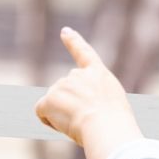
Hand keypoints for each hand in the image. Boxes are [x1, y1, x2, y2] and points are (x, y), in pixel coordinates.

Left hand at [35, 27, 135, 147]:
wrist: (107, 126)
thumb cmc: (116, 123)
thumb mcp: (112, 105)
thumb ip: (94, 98)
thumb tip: (75, 110)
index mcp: (98, 74)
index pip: (84, 54)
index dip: (74, 42)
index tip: (65, 31)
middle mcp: (78, 75)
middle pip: (66, 93)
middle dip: (71, 105)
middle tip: (89, 119)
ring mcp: (62, 85)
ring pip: (55, 105)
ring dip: (64, 116)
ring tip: (82, 123)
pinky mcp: (49, 98)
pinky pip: (42, 113)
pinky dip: (50, 121)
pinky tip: (66, 125)